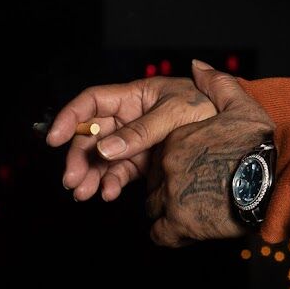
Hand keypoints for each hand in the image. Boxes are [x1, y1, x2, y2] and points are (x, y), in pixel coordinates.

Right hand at [46, 74, 215, 202]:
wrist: (236, 137)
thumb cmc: (210, 110)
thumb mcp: (177, 113)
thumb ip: (142, 130)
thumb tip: (105, 149)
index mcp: (138, 95)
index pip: (94, 100)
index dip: (72, 117)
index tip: (53, 139)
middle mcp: (134, 116)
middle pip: (93, 133)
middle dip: (79, 155)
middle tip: (72, 180)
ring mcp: (139, 140)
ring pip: (104, 156)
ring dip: (91, 174)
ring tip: (84, 193)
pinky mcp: (147, 161)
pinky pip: (122, 171)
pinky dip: (111, 182)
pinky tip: (108, 193)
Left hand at [145, 60, 275, 246]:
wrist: (273, 178)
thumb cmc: (259, 143)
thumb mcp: (241, 105)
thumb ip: (216, 84)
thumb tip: (196, 66)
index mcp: (179, 138)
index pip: (162, 155)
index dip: (177, 162)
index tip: (197, 167)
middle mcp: (170, 165)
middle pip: (155, 181)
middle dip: (170, 186)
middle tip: (197, 189)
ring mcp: (172, 195)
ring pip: (154, 207)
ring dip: (169, 210)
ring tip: (196, 208)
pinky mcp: (179, 224)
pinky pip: (159, 234)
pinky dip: (171, 233)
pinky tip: (190, 227)